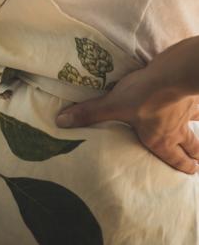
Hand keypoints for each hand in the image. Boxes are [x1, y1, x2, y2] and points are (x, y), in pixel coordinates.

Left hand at [55, 65, 198, 174]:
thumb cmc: (143, 94)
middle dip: (194, 155)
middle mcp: (177, 130)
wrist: (172, 74)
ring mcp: (187, 112)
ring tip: (195, 131)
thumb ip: (89, 114)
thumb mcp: (113, 105)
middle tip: (196, 160)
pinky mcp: (191, 94)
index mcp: (160, 140)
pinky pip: (197, 102)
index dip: (183, 167)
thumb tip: (61, 123)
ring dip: (196, 130)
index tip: (190, 171)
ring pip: (196, 126)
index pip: (176, 160)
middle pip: (193, 148)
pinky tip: (193, 98)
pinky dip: (196, 102)